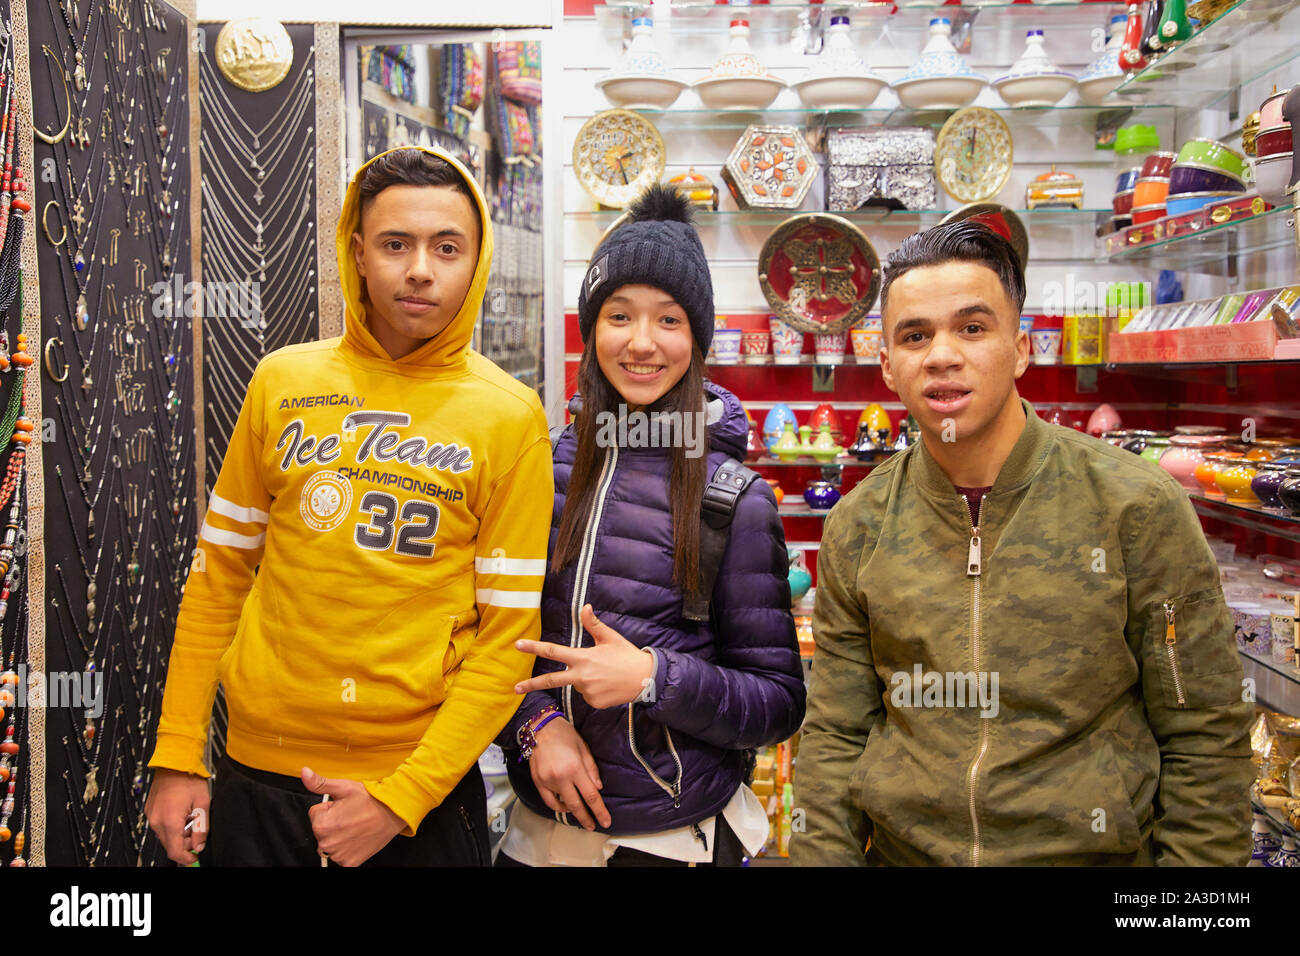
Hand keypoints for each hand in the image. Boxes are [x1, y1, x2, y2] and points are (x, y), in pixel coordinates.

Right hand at [144, 768, 210, 864]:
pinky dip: (172, 824)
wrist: (174, 762)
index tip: (196, 856)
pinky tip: (181, 811)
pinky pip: (161, 825)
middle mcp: (156, 821)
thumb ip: (201, 828)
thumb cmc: (189, 779)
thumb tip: (199, 845)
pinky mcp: (150, 810)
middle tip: (197, 827)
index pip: (174, 852)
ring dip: (178, 832)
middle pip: (170, 845)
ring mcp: (151, 815)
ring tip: (190, 815)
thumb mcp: (203, 804)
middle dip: (184, 842)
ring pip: (165, 835)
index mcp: (169, 821)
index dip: (187, 858)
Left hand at [302, 767, 405, 866]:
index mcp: (321, 824)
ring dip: (339, 836)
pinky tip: (357, 837)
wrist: (394, 813)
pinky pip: (340, 855)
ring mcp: (338, 855)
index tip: (343, 807)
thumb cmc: (371, 800)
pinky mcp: (349, 863)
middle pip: (321, 830)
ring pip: (330, 843)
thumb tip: (305, 773)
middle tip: (350, 816)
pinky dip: (347, 848)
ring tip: (355, 826)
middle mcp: (327, 843)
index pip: (315, 814)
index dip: (330, 808)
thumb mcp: (343, 787)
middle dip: (332, 822)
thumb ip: (319, 783)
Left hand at [514, 604, 654, 709]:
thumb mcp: (610, 638)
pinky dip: (595, 690)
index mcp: (583, 658)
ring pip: (577, 686)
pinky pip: (588, 696)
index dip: (534, 648)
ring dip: (585, 680)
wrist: (646, 680)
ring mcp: (588, 691)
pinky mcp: (595, 703)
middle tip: (515, 688)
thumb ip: (593, 624)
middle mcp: (582, 676)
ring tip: (606, 674)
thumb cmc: (627, 656)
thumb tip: (585, 607)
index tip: (519, 645)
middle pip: (551, 680)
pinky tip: (609, 685)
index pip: (554, 651)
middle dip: (531, 684)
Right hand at [528, 716, 610, 829]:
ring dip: (572, 809)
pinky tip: (565, 806)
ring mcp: (547, 781)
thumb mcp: (583, 748)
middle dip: (587, 818)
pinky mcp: (537, 781)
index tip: (606, 821)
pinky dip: (558, 806)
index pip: (591, 796)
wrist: (539, 727)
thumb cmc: (564, 734)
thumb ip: (592, 770)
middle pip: (576, 805)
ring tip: (580, 811)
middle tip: (593, 826)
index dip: (600, 811)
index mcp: (575, 768)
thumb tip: (598, 788)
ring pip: (562, 803)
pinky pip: (549, 801)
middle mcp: (560, 777)